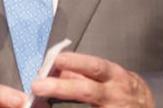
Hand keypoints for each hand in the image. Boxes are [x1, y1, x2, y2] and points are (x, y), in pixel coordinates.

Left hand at [30, 52, 154, 107]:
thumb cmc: (124, 90)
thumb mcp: (109, 76)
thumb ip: (84, 72)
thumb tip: (56, 69)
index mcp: (115, 76)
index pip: (95, 67)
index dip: (76, 63)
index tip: (57, 60)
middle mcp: (115, 94)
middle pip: (87, 90)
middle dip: (61, 87)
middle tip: (38, 85)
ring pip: (88, 106)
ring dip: (63, 102)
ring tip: (40, 103)